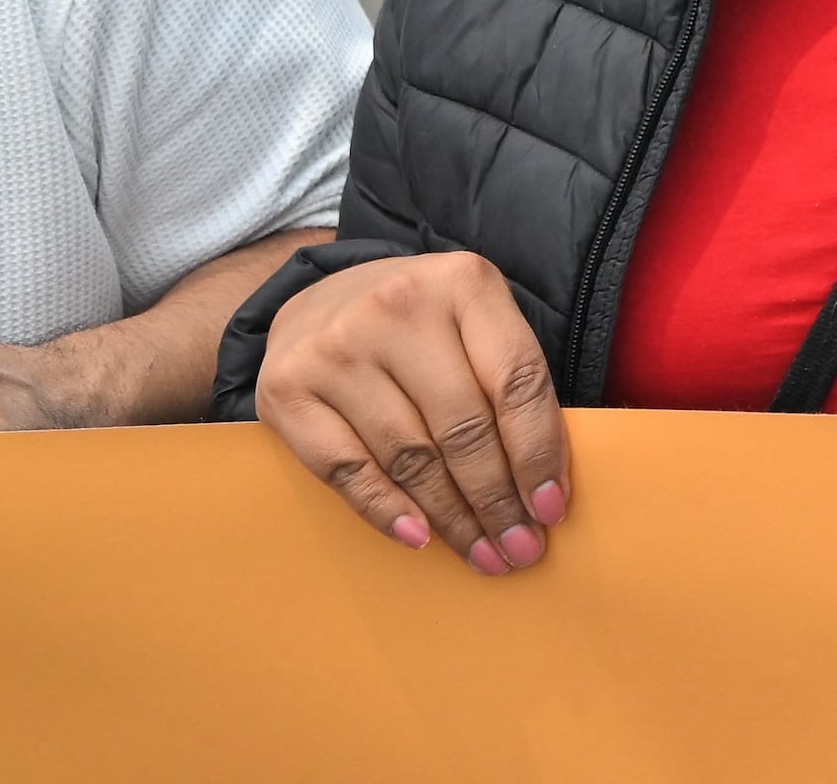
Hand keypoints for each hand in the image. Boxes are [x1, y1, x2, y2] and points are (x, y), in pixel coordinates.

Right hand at [248, 252, 572, 574]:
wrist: (318, 301)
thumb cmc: (418, 324)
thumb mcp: (474, 320)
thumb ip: (508, 380)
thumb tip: (543, 484)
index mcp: (464, 283)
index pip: (517, 380)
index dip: (538, 452)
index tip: (551, 509)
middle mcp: (398, 308)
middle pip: (464, 427)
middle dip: (498, 500)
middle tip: (520, 549)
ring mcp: (336, 348)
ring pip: (410, 456)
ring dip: (452, 518)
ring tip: (481, 553)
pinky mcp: (286, 390)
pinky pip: (347, 470)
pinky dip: (387, 511)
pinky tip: (419, 538)